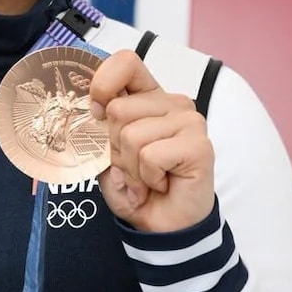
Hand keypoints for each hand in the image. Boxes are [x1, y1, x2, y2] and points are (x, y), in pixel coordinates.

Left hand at [89, 51, 215, 232]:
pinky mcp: (199, 145)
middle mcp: (171, 103)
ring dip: (131, 167)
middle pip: (118, 108)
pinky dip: (147, 178)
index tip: (97, 113)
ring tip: (148, 178)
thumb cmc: (138, 187)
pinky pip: (150, 155)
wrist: (163, 228)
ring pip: (131, 135)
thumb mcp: (107, 152)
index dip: (103, 84)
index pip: (125, 62)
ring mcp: (189, 121)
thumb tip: (93, 107)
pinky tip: (162, 184)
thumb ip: (100, 126)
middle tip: (134, 166)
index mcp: (148, 97)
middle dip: (115, 147)